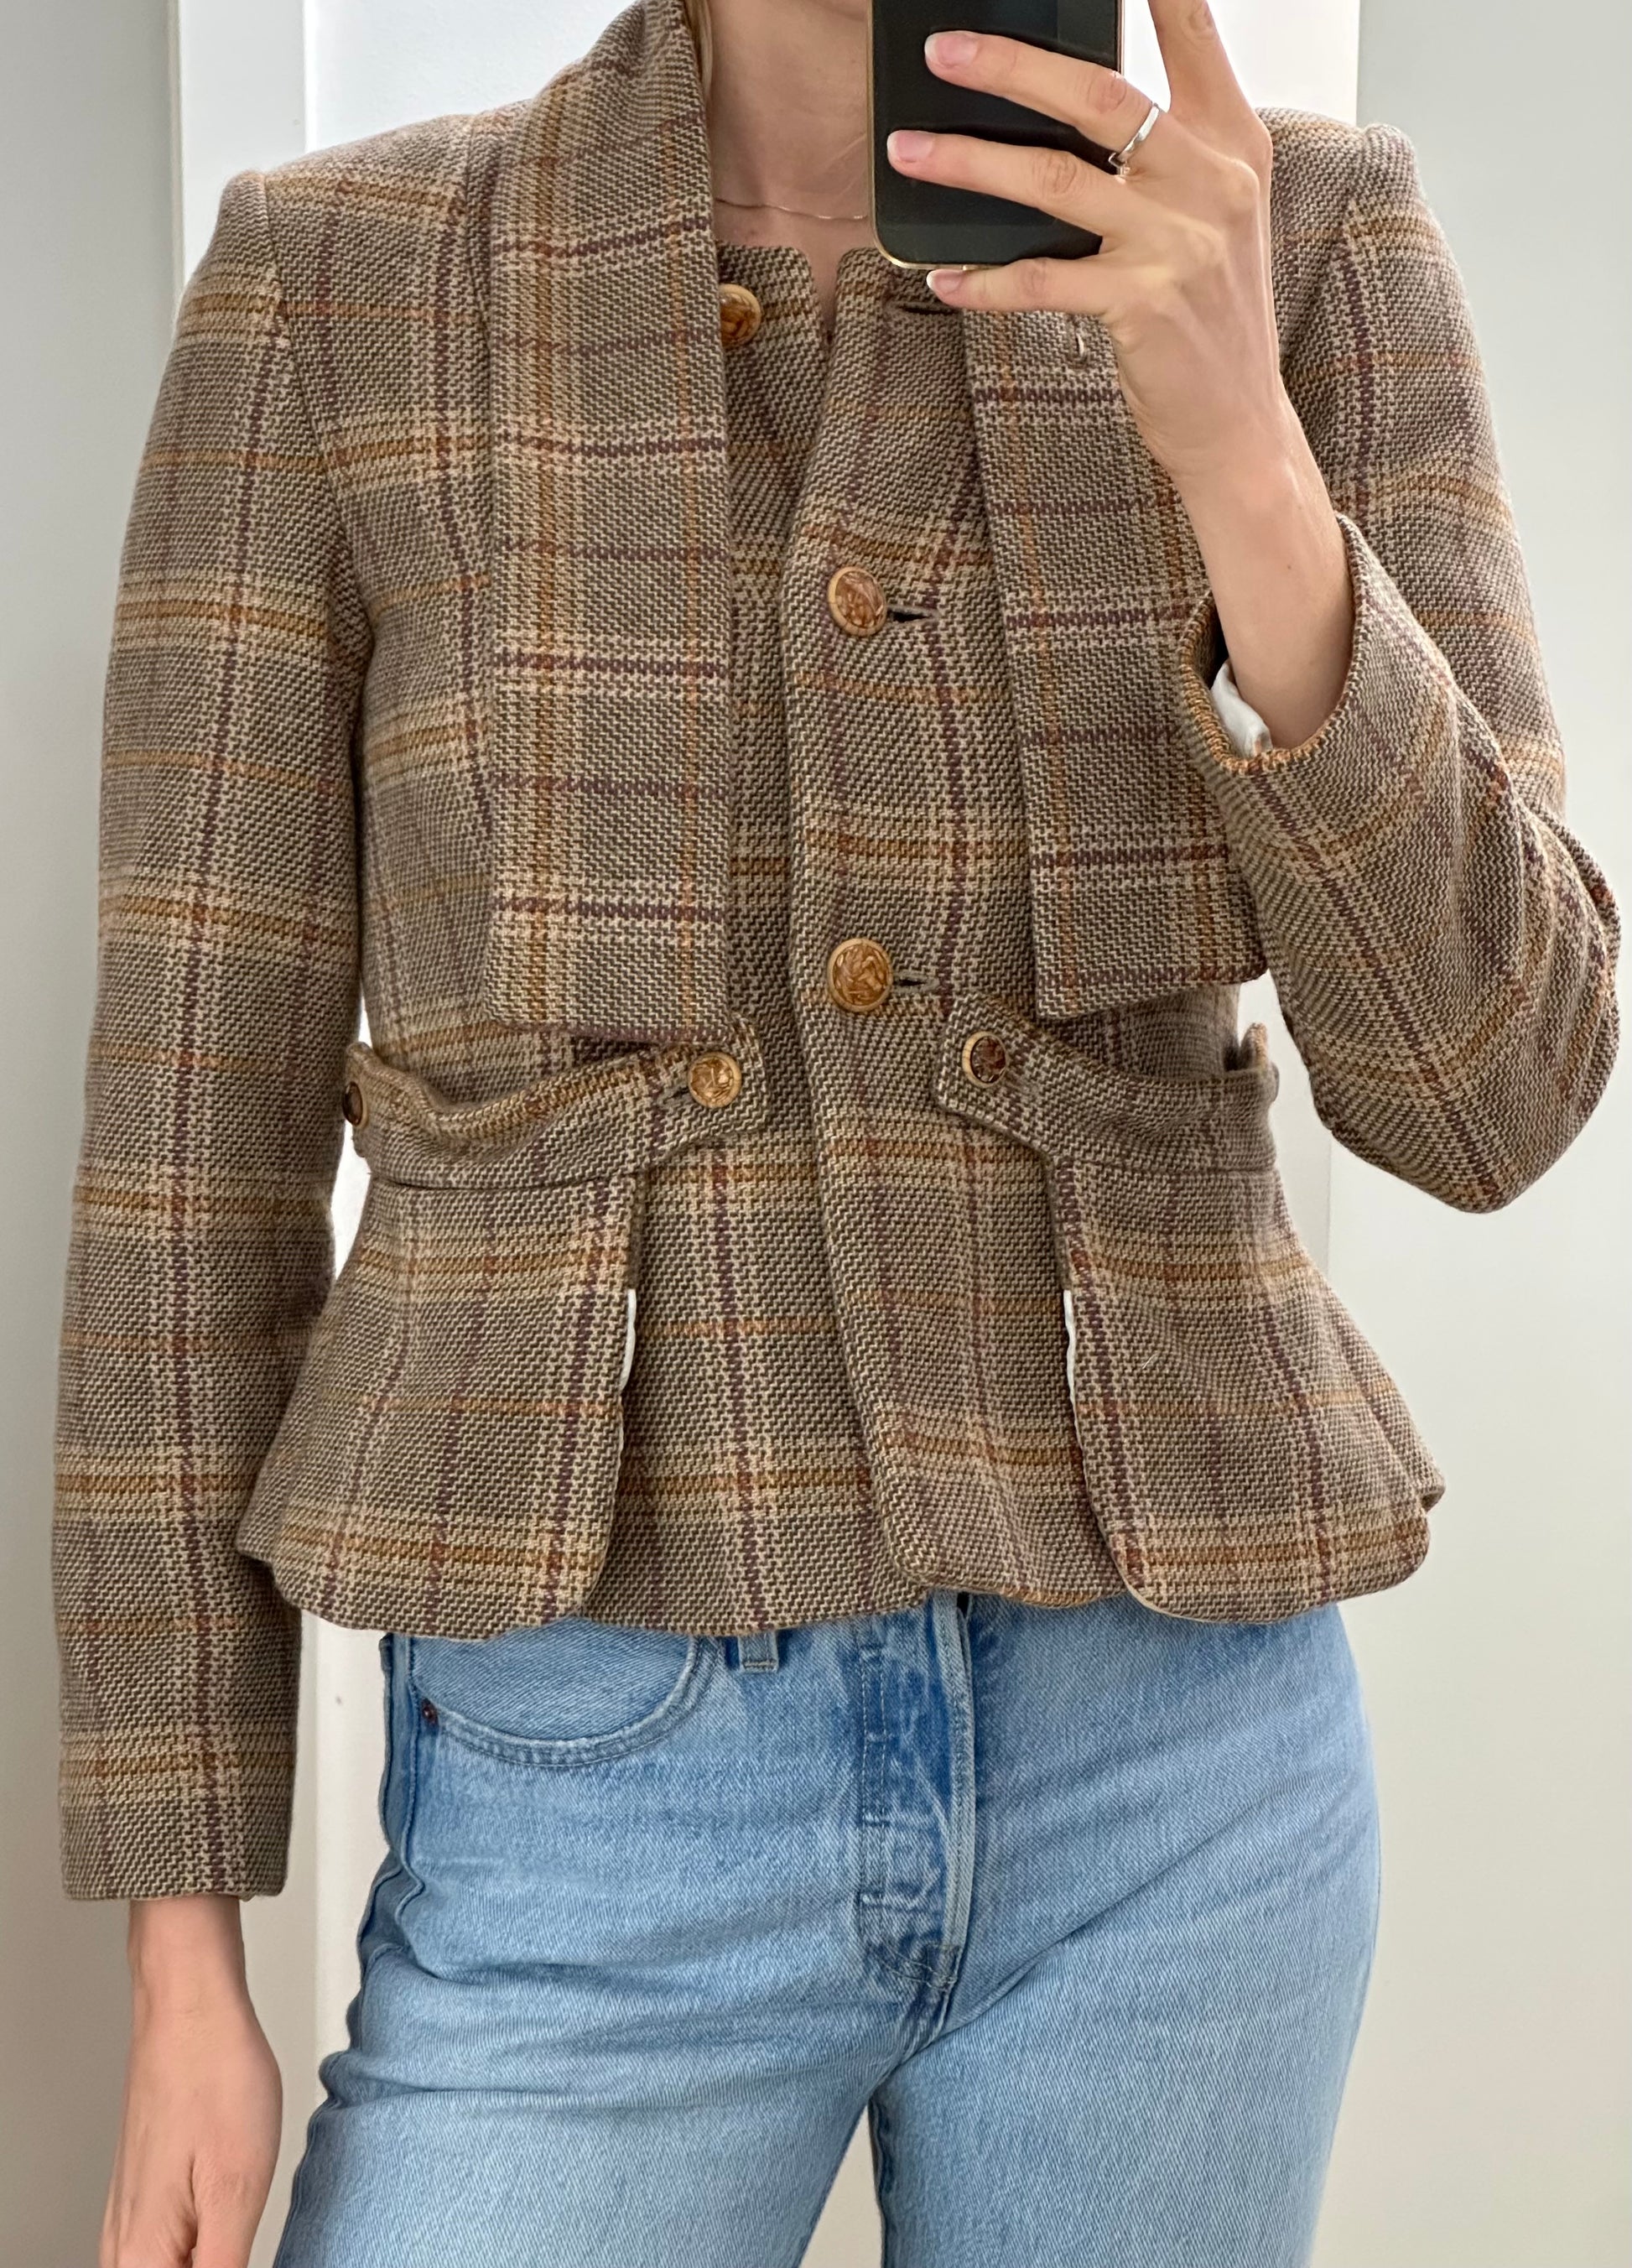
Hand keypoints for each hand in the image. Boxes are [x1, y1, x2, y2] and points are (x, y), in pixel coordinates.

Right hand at [100, 1897, 281, 2267]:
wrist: (189, 2006)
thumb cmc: (213, 2077)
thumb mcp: (239, 2189)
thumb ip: (225, 2267)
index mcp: (142, 2254)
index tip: (240, 2253)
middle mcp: (124, 2242)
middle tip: (238, 2235)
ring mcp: (130, 2215)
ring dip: (202, 2262)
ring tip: (235, 2229)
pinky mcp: (144, 2191)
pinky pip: (158, 2251)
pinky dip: (192, 2252)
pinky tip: (220, 2235)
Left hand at [887, 0, 1284, 491]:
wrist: (1240, 423)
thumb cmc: (1210, 316)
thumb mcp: (1211, 215)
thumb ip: (1166, 152)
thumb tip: (1070, 109)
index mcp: (1231, 142)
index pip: (1193, 33)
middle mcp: (1208, 181)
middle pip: (1099, 96)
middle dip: (1012, 66)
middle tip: (946, 49)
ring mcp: (1176, 243)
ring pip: (1054, 182)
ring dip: (970, 164)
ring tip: (908, 150)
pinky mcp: (1141, 306)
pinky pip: (1040, 281)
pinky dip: (983, 283)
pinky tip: (944, 278)